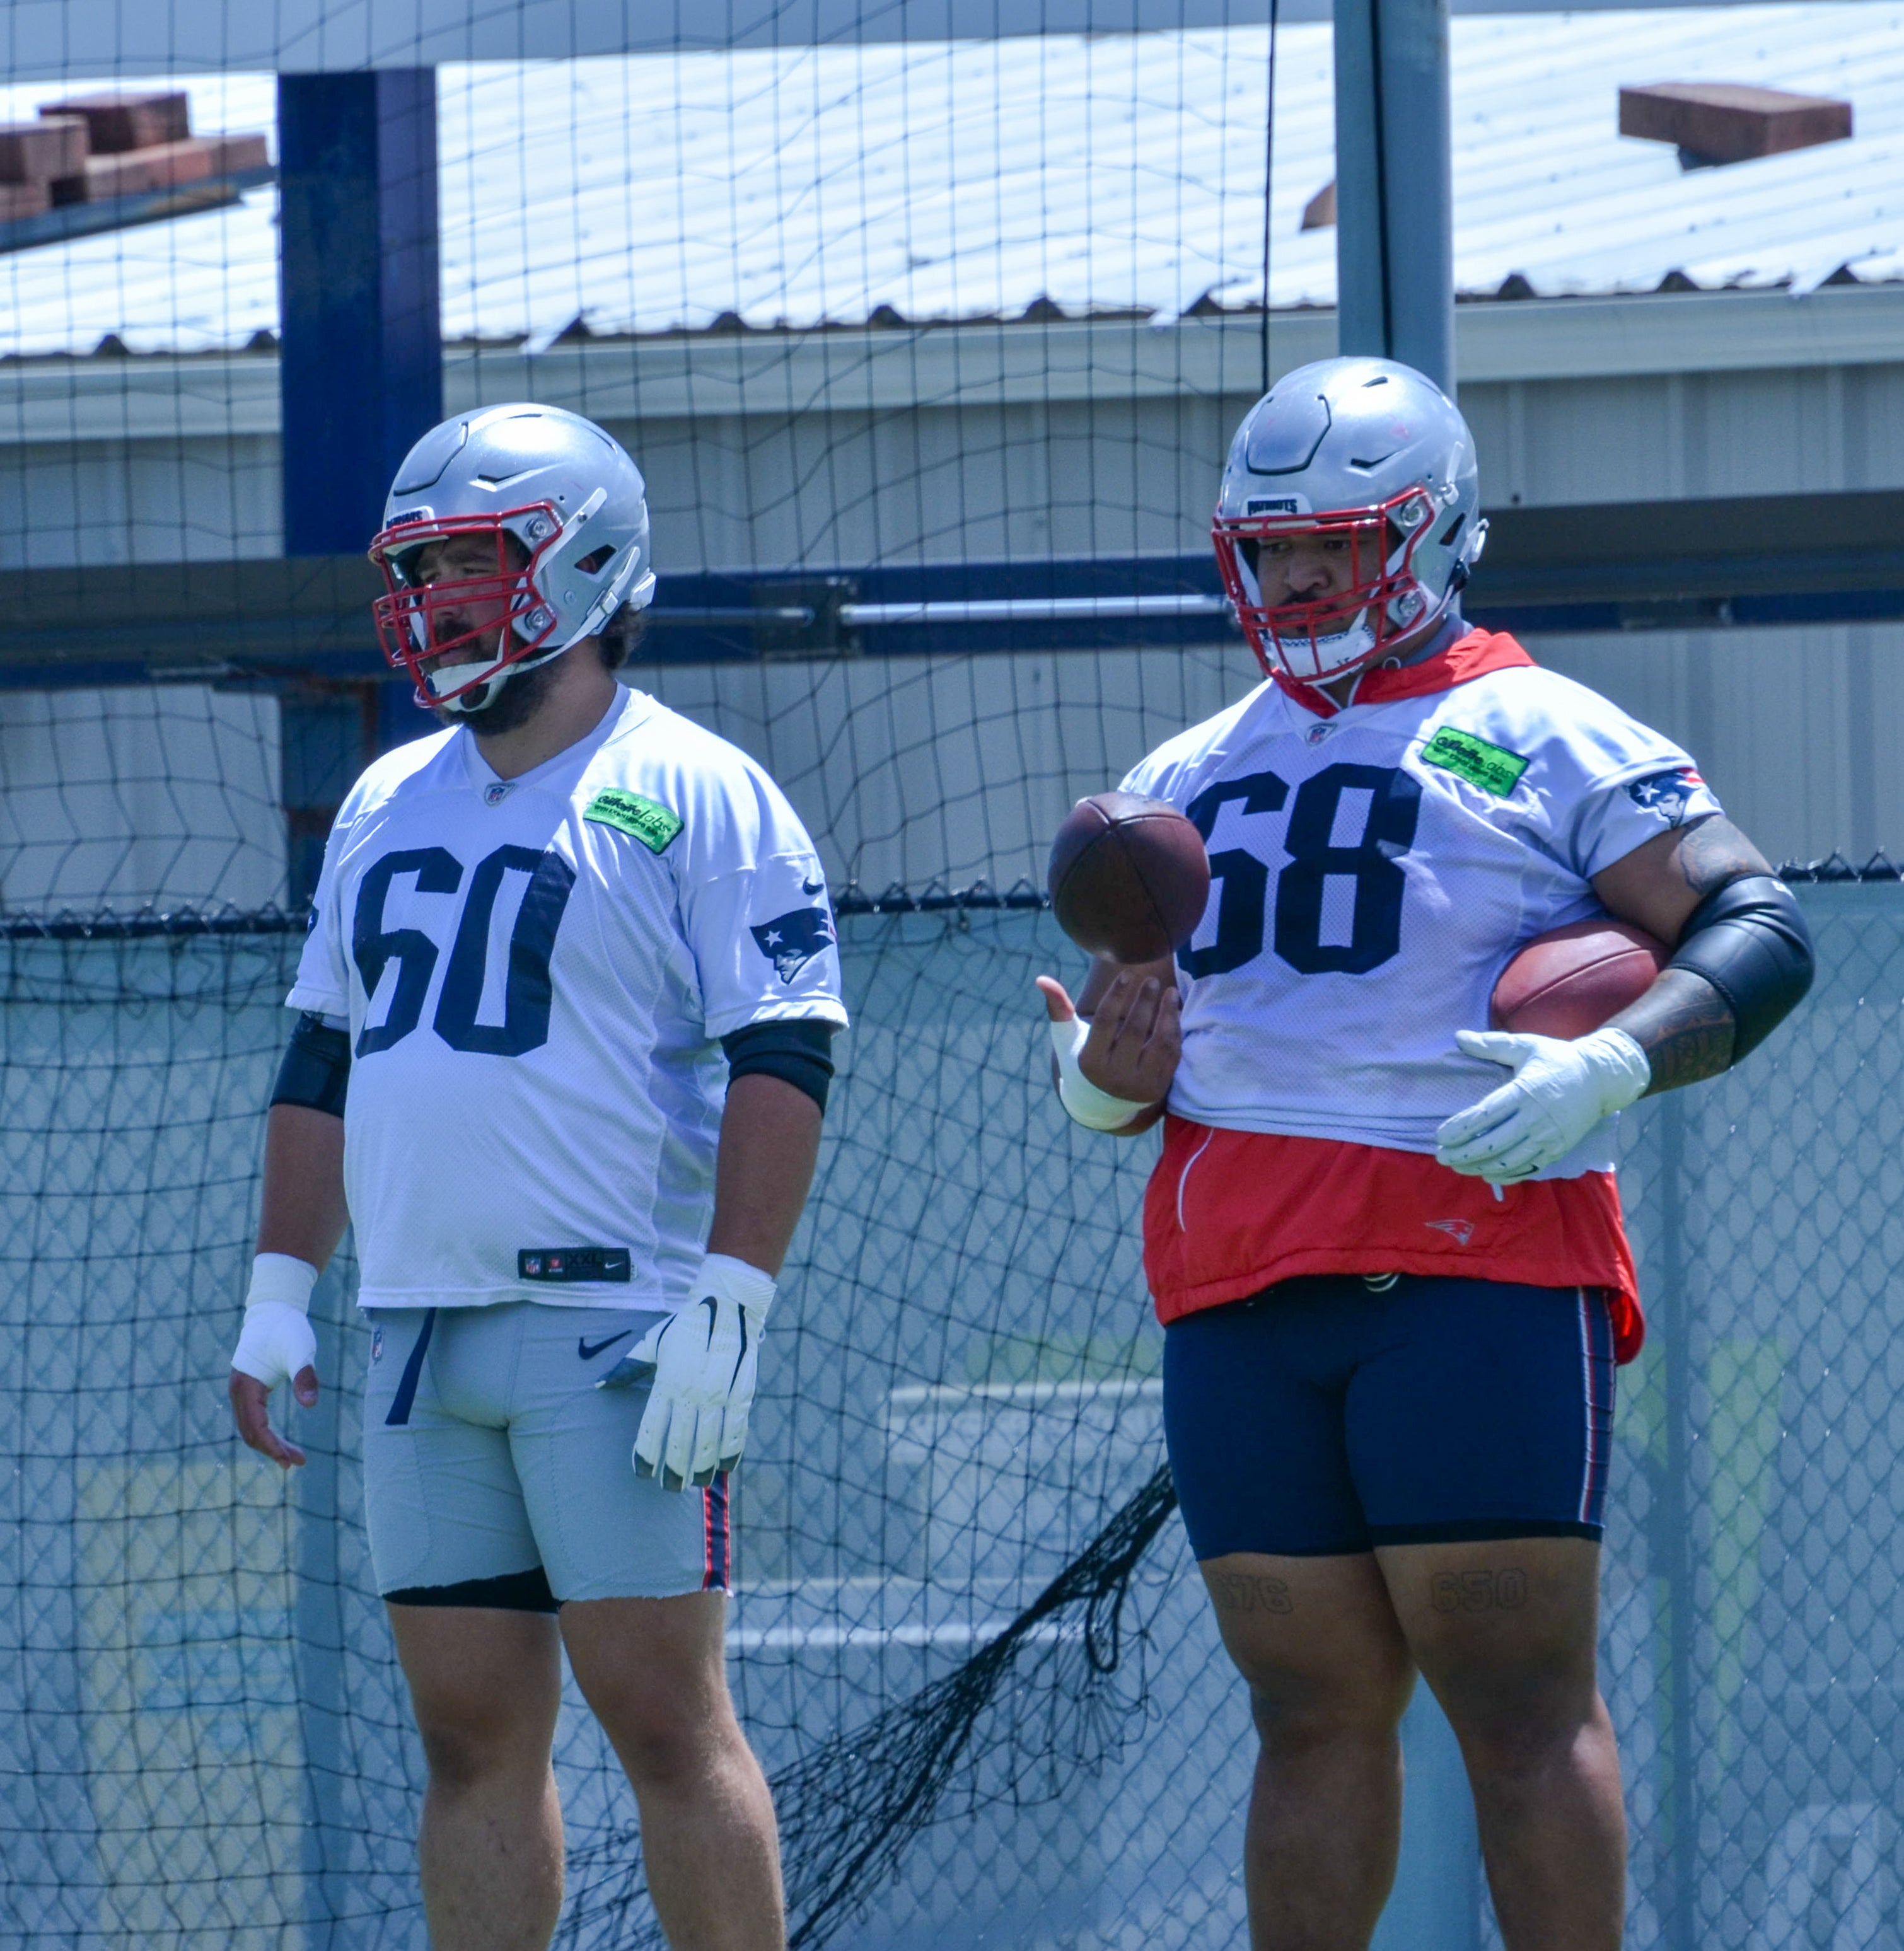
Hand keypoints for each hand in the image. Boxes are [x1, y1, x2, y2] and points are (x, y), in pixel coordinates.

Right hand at [229, 1301, 319, 1468]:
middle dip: (272, 1450)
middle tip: (296, 1463)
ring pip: (251, 1427)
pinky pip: (254, 1418)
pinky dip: (267, 1432)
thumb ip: (305, 1375)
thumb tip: (311, 1405)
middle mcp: (238, 1391)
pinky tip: (281, 1441)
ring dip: (269, 1444)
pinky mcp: (250, 1388)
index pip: (255, 1427)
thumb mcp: (301, 1350)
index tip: (290, 1460)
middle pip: (250, 1432)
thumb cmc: (288, 1327)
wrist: (275, 1308)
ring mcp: (242, 1390)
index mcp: (245, 1386)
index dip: (272, 1446)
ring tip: (293, 1458)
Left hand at [629, 1254, 774, 1489]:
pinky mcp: (743, 1393)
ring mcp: (720, 1395)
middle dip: (675, 1471)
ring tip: (696, 1483)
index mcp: (668, 1382)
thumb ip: (629, 1367)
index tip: (643, 1473)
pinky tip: (725, 1467)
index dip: (647, 1456)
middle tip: (670, 1487)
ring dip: (702, 1468)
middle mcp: (693, 1392)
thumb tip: (600, 1385)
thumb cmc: (686, 1326)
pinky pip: (737, 1431)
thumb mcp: (654, 1343)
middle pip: (682, 1443)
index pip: (653, 1429)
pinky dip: (731, 1452)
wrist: (729, 1304)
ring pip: (710, 1443)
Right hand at [1035, 970, 1180, 1107]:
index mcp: (1090, 1062)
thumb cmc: (1083, 1059)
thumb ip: (1058, 1008)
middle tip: (1151, 980)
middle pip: (1135, 1030)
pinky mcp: (1159, 1087)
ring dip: (1167, 1014)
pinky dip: (1174, 1031)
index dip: (1116, 995)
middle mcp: (1115, 1076)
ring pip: (1160, 1043)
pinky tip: (1173, 1011)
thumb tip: (1042, 979)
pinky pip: (1172, 1054)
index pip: (1105, 1022)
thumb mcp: (1068, 1038)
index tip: (1127, 974)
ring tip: (1169, 992)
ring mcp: (1140, 1084)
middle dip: (1145, 1001)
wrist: (1102, 1103)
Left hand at [1435, 1027, 1650, 1183]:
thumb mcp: (1526, 1046)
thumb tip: (1459, 1036)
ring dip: (1481, 1167)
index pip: (1485, 1116)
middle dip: (1464, 1154)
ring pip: (1509, 1161)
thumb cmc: (1559, 1059)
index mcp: (1525, 1092)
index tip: (1440, 1136)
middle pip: (1493, 1144)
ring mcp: (1548, 1138)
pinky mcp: (1558, 1149)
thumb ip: (1492, 1044)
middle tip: (1442, 1157)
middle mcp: (1536, 1119)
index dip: (1460, 1129)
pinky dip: (1507, 1176)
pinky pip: (1529, 1169)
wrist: (1601, 1078)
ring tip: (1458, 1167)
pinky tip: (1487, 1176)